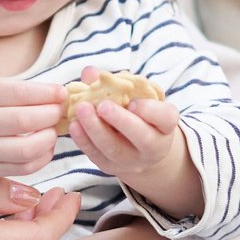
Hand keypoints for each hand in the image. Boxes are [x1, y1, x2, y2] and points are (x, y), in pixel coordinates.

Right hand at [0, 78, 65, 177]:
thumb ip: (21, 92)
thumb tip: (60, 96)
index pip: (19, 93)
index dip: (46, 93)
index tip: (62, 93)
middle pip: (24, 121)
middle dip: (51, 116)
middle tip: (60, 113)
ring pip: (27, 149)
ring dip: (49, 139)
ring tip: (53, 130)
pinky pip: (25, 168)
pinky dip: (43, 157)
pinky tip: (45, 147)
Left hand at [69, 71, 199, 219]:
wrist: (137, 149)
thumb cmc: (137, 114)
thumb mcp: (137, 96)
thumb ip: (116, 82)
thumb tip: (90, 72)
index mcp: (165, 125)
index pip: (165, 118)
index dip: (149, 110)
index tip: (132, 102)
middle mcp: (153, 146)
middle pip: (141, 136)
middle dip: (121, 120)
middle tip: (102, 106)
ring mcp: (132, 160)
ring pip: (114, 148)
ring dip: (95, 128)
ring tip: (81, 109)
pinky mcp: (110, 166)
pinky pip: (96, 155)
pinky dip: (83, 140)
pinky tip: (74, 125)